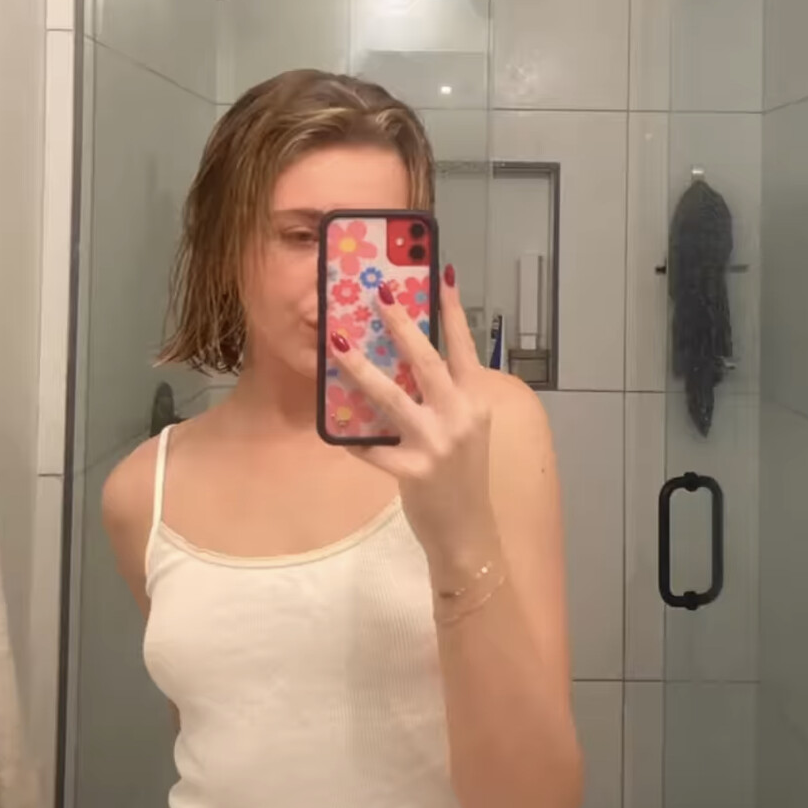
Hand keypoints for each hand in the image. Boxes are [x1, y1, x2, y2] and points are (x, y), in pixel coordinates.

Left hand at [327, 265, 497, 570]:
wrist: (468, 533)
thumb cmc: (463, 475)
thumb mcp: (466, 429)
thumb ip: (446, 397)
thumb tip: (407, 361)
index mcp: (475, 401)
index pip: (465, 346)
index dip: (455, 310)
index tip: (444, 274)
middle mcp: (460, 417)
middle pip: (427, 361)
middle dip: (402, 324)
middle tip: (379, 293)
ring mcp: (436, 444)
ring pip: (392, 397)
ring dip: (361, 368)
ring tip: (338, 344)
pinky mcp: (413, 471)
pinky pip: (373, 448)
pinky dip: (353, 438)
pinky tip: (333, 429)